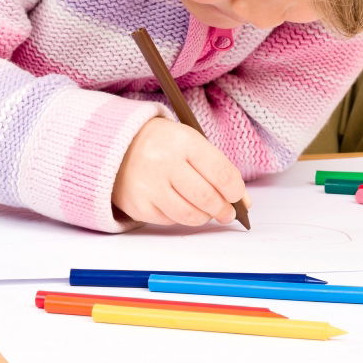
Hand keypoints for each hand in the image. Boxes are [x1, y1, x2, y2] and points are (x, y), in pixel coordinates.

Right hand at [112, 117, 250, 226]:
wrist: (120, 145)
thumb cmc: (165, 144)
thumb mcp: (192, 144)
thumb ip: (218, 168)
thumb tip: (242, 200)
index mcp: (184, 142)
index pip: (221, 173)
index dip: (235, 191)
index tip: (238, 197)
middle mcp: (164, 163)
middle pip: (207, 198)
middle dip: (223, 210)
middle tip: (228, 213)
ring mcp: (149, 186)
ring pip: (189, 215)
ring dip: (205, 217)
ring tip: (208, 212)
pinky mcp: (138, 205)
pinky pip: (170, 220)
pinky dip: (182, 217)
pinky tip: (182, 206)